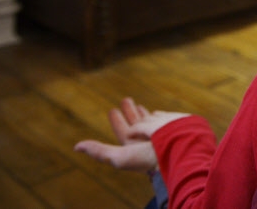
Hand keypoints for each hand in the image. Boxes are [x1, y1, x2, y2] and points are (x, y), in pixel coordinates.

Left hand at [74, 97, 188, 172]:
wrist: (180, 151)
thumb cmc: (150, 158)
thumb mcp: (119, 157)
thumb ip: (99, 151)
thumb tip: (76, 147)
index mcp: (134, 146)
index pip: (123, 130)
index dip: (117, 121)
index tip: (112, 109)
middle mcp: (147, 138)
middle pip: (135, 123)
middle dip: (129, 112)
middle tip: (125, 99)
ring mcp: (161, 131)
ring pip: (148, 120)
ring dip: (141, 112)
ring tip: (137, 103)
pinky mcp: (172, 124)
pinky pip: (161, 118)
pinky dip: (156, 114)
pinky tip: (155, 112)